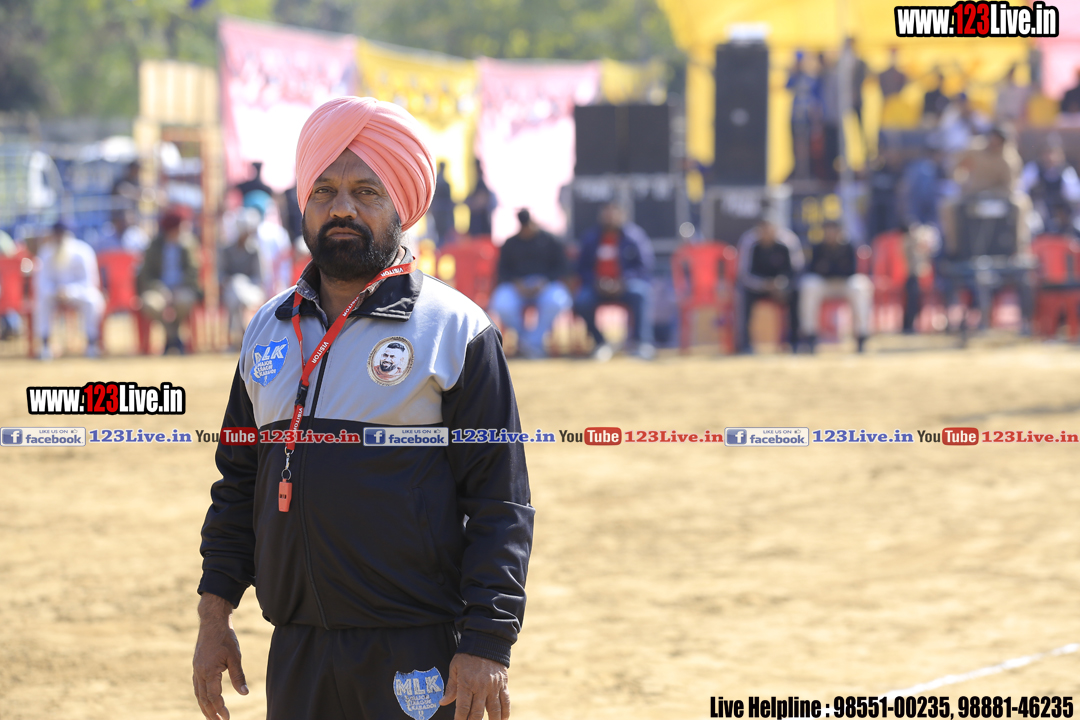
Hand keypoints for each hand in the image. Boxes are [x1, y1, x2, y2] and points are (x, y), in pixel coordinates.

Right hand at [192, 593, 247, 719]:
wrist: (212, 622)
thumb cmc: (225, 637)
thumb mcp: (235, 656)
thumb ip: (238, 676)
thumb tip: (244, 693)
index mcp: (209, 671)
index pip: (213, 696)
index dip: (220, 708)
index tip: (227, 718)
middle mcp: (199, 672)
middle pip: (203, 699)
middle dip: (210, 713)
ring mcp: (196, 669)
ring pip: (198, 694)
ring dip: (204, 707)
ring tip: (211, 718)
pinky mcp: (197, 666)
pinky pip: (197, 686)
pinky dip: (201, 696)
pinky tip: (206, 701)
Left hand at [439, 652, 509, 719]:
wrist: (486, 641)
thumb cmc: (467, 656)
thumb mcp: (455, 668)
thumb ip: (451, 687)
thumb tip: (443, 703)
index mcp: (466, 683)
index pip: (463, 708)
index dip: (460, 719)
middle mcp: (481, 687)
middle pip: (477, 713)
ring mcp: (494, 687)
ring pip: (494, 710)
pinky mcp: (503, 684)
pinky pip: (506, 701)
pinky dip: (505, 713)